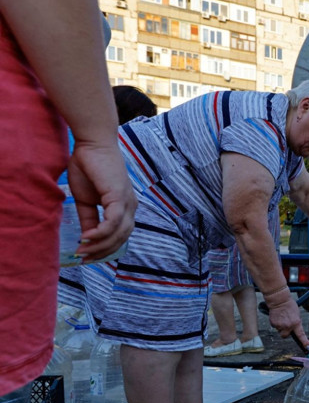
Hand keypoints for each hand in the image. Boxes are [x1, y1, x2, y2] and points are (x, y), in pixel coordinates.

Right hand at [67, 142, 135, 261]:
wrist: (91, 145)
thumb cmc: (89, 168)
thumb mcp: (85, 199)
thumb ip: (88, 218)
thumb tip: (87, 237)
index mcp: (125, 208)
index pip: (120, 236)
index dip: (104, 249)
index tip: (86, 256)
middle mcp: (130, 206)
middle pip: (121, 238)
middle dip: (102, 251)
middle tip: (83, 257)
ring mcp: (127, 201)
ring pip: (119, 233)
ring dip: (100, 245)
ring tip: (83, 250)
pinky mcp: (119, 195)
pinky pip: (113, 221)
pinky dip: (101, 232)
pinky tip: (87, 237)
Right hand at [266, 298, 308, 348]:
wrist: (279, 300)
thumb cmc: (289, 306)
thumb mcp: (297, 314)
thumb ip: (297, 323)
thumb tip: (295, 330)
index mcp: (296, 323)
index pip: (301, 334)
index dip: (304, 342)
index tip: (307, 347)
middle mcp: (288, 326)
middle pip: (286, 336)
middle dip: (286, 332)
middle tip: (286, 324)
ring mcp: (280, 325)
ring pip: (280, 331)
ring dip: (281, 327)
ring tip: (282, 318)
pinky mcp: (273, 324)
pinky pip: (275, 327)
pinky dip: (276, 324)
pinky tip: (278, 317)